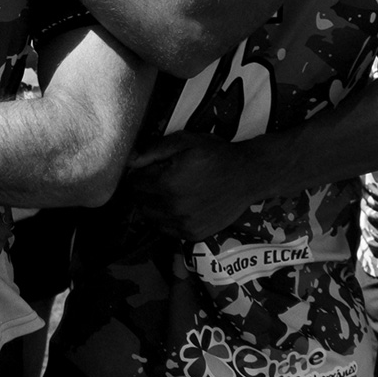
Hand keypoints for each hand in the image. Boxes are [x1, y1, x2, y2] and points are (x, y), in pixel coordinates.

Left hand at [124, 130, 258, 240]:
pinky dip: (166, 219)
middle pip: (140, 202)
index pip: (134, 184)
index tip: (148, 169)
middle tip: (158, 180)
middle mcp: (173, 208)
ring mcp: (183, 225)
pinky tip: (178, 206)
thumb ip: (154, 151)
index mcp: (167, 184)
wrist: (248, 176)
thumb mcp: (185, 142)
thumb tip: (129, 160)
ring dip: (153, 206)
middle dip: (144, 190)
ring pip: (151, 218)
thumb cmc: (216, 155)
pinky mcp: (193, 235)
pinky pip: (167, 230)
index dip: (138, 174)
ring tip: (168, 193)